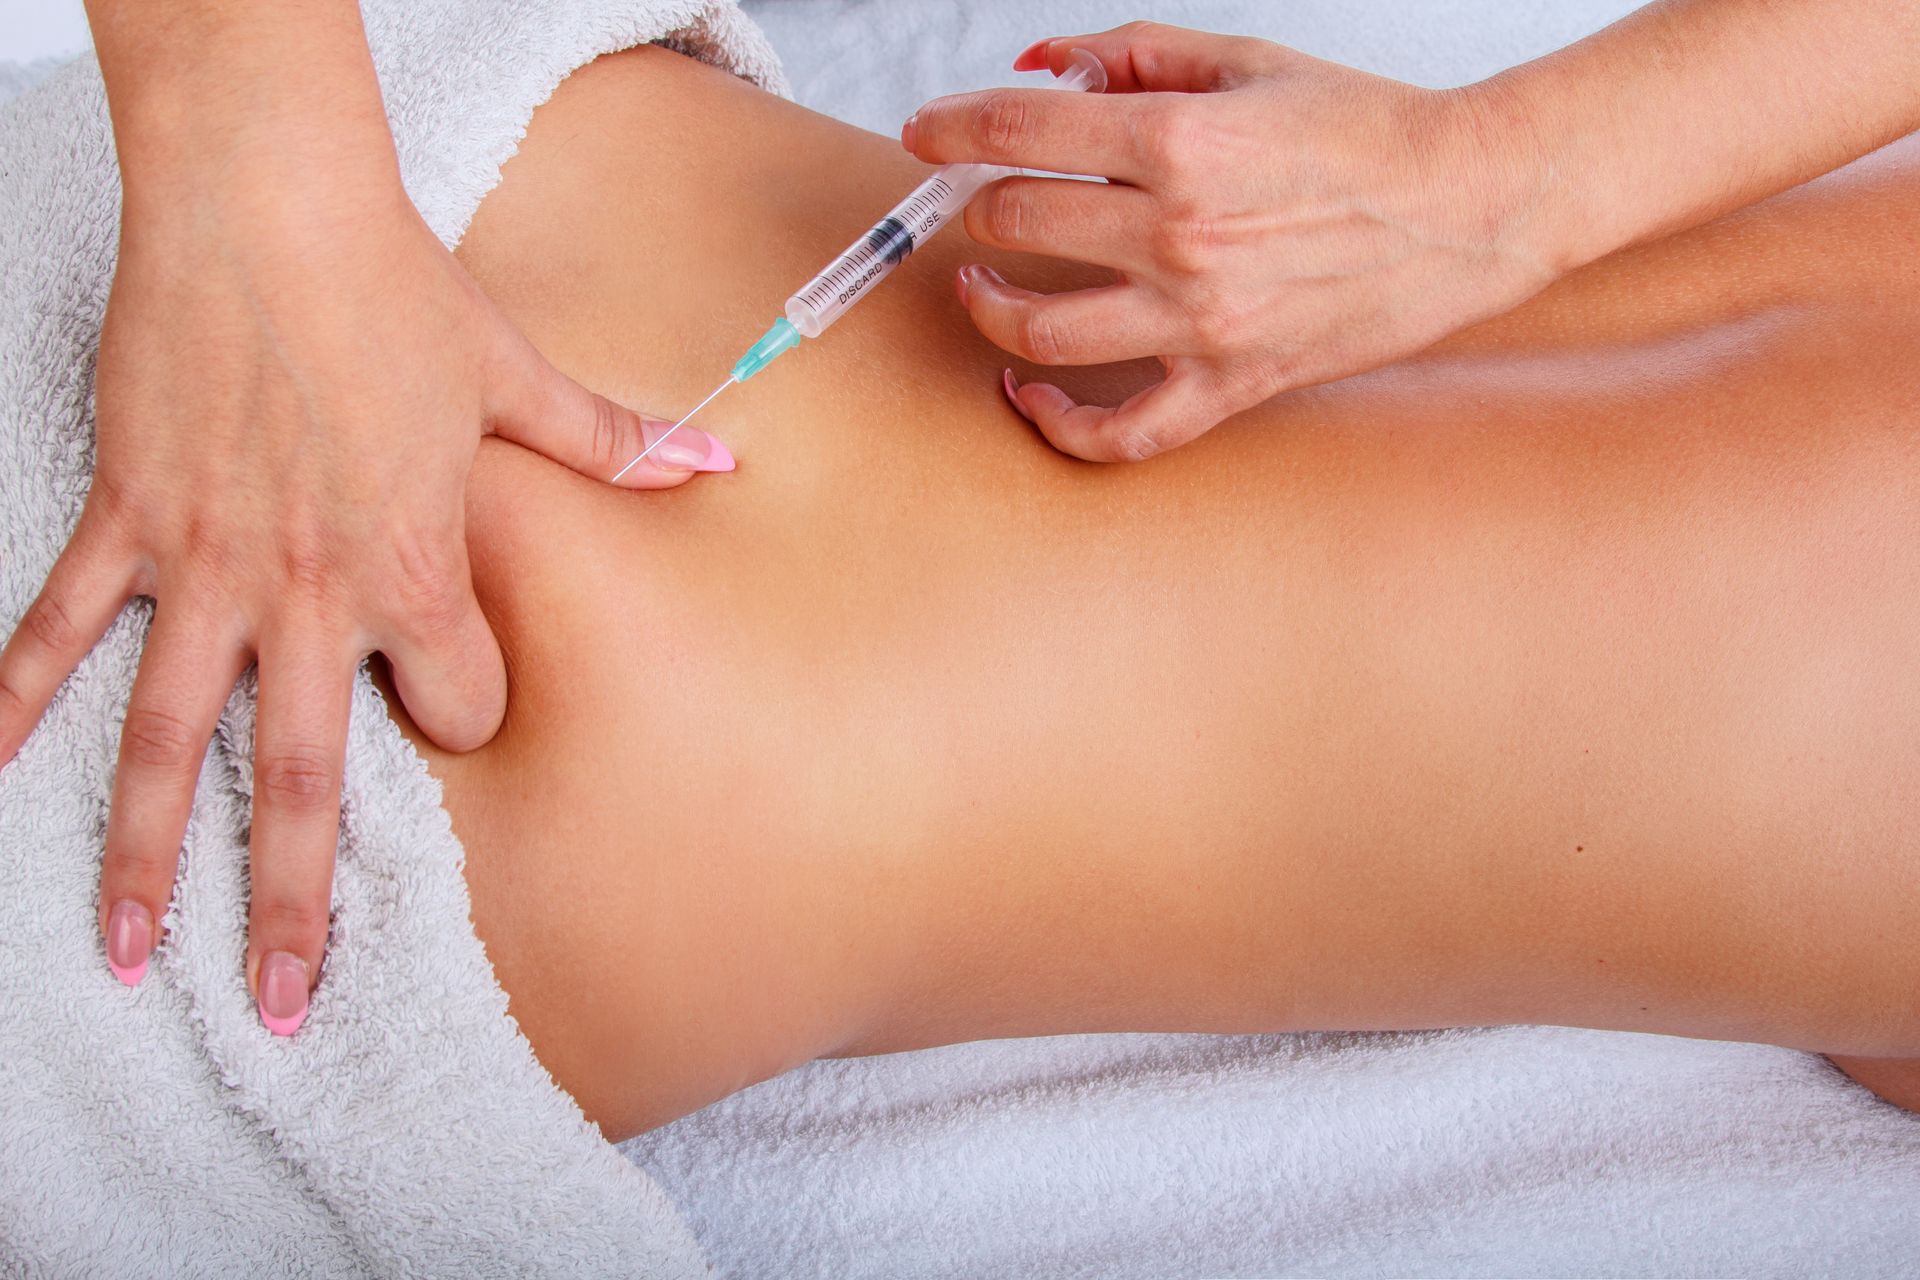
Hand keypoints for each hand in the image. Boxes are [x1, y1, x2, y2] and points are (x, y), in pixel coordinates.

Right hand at [0, 165, 730, 1032]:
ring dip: (147, 849)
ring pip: (171, 737)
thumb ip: (612, 444)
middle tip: (283, 1003)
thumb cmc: (398, 290)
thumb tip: (718, 461)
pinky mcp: (126, 516)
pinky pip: (60, 625)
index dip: (468, 716)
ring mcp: (205, 563)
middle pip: (308, 779)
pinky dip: (16, 694)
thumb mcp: (517, 375)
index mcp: (414, 569)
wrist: (267, 202)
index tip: (453, 712)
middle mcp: (308, 594)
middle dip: (294, 901)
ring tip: (128, 949)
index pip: (455, 705)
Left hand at [901, 21, 1558, 460]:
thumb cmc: (1366, 131)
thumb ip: (1131, 50)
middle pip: (1014, 222)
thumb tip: (1037, 60)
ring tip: (983, 286)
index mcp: (1180, 140)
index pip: (1018, 130)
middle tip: (974, 200)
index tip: (926, 134)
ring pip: (1040, 331)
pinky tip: (1029, 390)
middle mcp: (1179, 233)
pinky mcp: (1229, 383)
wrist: (1469, 203)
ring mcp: (1201, 320)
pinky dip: (1059, 422)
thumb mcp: (1245, 61)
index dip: (949, 128)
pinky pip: (1121, 432)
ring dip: (989, 306)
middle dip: (974, 204)